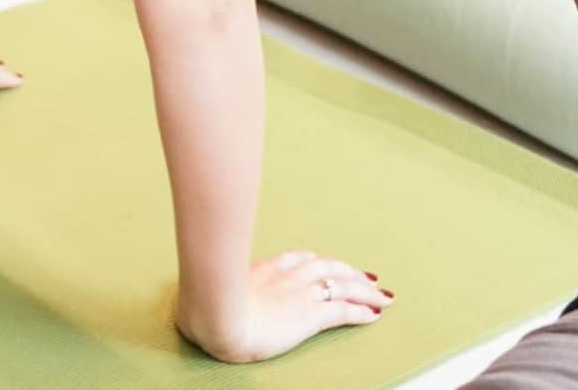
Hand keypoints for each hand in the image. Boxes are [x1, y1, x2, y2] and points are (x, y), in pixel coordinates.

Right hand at [176, 251, 392, 362]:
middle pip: (329, 268)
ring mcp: (301, 295)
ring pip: (344, 285)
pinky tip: (375, 313)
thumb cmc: (205, 306)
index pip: (303, 259)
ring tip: (382, 296)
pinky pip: (344, 312)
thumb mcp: (210, 288)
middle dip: (350, 272)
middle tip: (367, 278)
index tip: (331, 264)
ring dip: (365, 290)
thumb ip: (214, 288)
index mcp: (267, 268)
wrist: (216, 317)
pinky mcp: (310, 316)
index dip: (321, 262)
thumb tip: (196, 297)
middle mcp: (289, 276)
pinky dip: (363, 311)